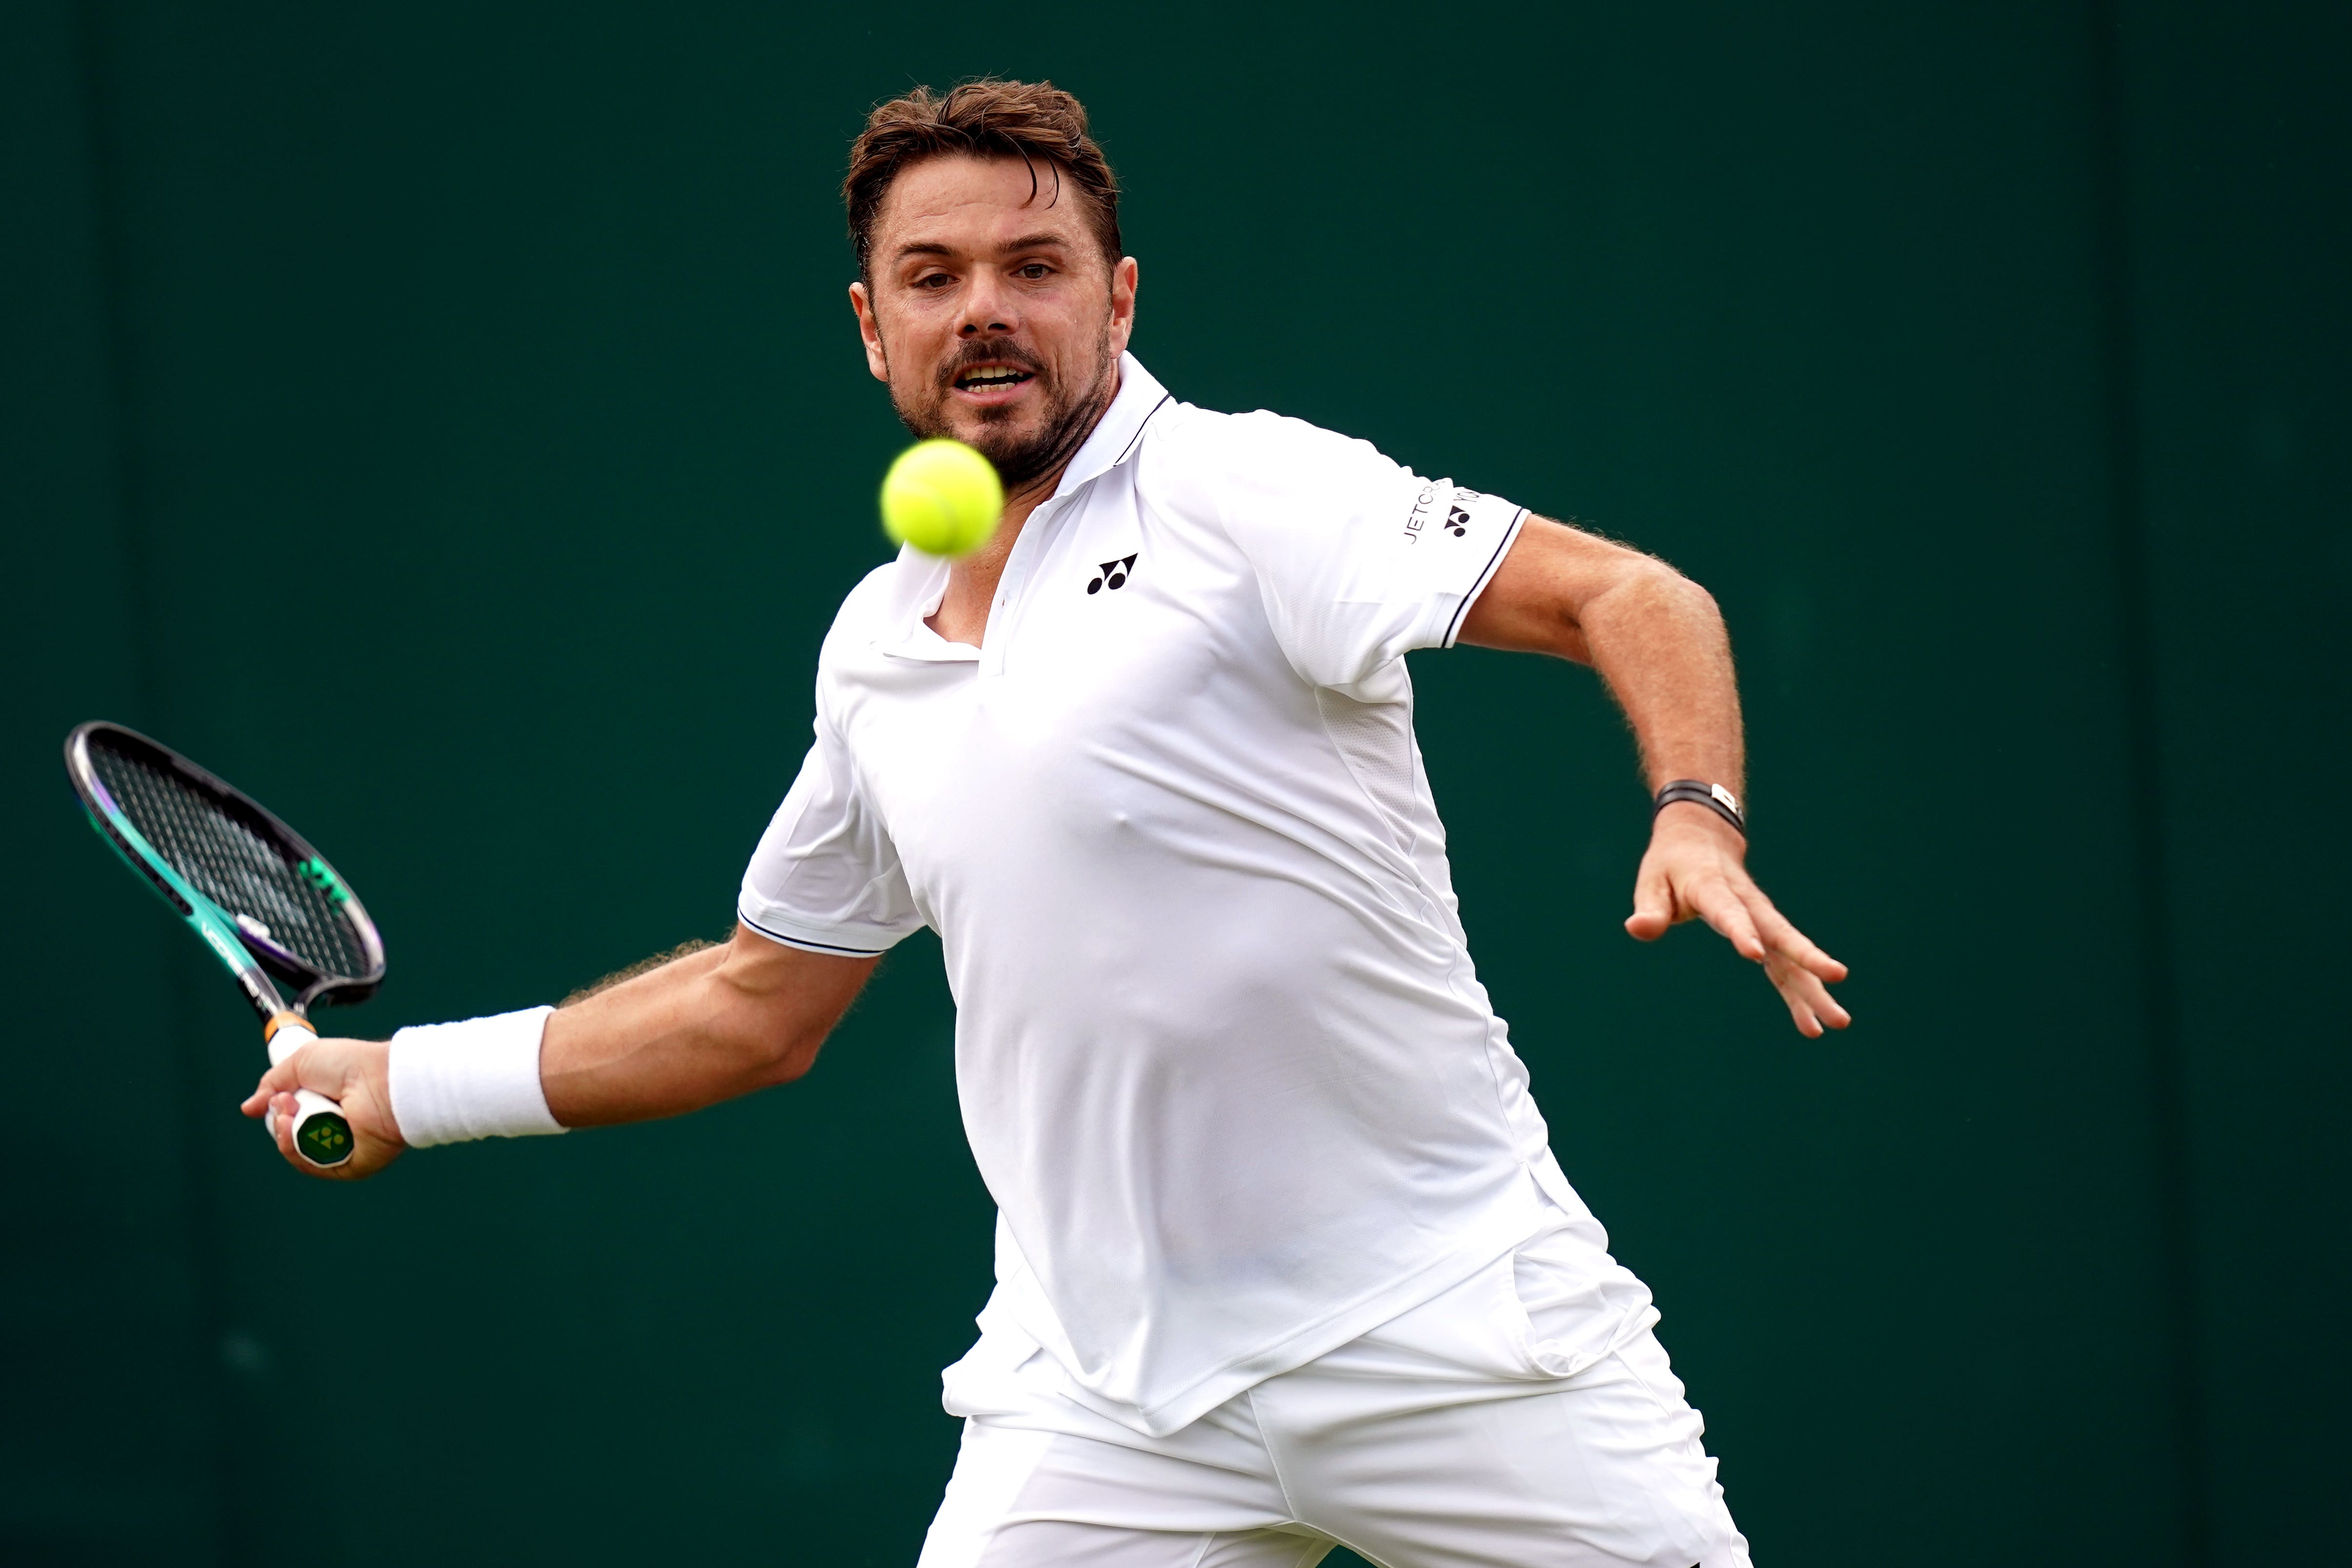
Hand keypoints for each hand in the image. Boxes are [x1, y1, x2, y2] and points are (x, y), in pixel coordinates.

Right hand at [240, 1037, 405, 1178]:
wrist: (379, 1079)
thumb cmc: (349, 1065)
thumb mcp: (301, 1063)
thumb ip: (272, 1084)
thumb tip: (248, 1108)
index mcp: (328, 1105)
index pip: (292, 1120)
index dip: (279, 1112)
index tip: (278, 1096)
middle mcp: (335, 1128)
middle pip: (292, 1139)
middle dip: (280, 1122)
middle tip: (287, 1102)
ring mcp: (344, 1149)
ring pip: (299, 1155)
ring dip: (285, 1135)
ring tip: (290, 1114)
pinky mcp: (352, 1165)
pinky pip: (315, 1167)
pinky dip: (297, 1152)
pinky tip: (292, 1131)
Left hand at [1626, 803, 1851, 1036]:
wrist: (1702, 837)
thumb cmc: (1672, 864)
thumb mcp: (1652, 881)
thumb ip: (1650, 909)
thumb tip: (1636, 929)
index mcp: (1714, 888)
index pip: (1730, 912)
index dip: (1741, 931)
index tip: (1755, 954)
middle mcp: (1747, 904)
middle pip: (1781, 932)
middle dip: (1808, 959)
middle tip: (1837, 979)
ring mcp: (1762, 919)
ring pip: (1791, 955)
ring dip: (1813, 987)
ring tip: (1837, 1022)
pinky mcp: (1766, 934)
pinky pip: (1784, 966)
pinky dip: (1798, 993)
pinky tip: (1811, 1025)